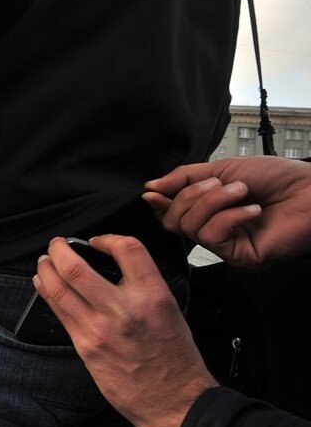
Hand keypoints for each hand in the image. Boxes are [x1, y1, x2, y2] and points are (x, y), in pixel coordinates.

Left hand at [34, 235, 217, 426]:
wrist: (176, 402)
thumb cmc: (176, 358)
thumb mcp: (170, 310)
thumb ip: (142, 285)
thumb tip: (112, 266)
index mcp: (153, 296)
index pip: (127, 249)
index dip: (107, 238)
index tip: (96, 241)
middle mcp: (124, 309)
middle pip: (76, 267)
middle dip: (59, 249)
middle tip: (56, 243)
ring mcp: (99, 330)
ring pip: (59, 289)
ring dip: (46, 269)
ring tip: (44, 261)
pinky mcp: (85, 347)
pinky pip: (59, 312)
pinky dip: (47, 292)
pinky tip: (43, 284)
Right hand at [143, 157, 310, 266]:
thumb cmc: (276, 178)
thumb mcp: (221, 169)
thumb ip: (184, 178)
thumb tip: (150, 187)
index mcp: (207, 211)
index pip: (169, 213)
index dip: (159, 202)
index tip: (152, 190)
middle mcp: (213, 231)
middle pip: (173, 222)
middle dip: (191, 196)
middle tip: (217, 183)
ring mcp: (225, 246)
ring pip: (191, 228)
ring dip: (214, 202)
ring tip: (241, 191)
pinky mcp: (239, 257)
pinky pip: (214, 236)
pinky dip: (231, 216)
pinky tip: (253, 209)